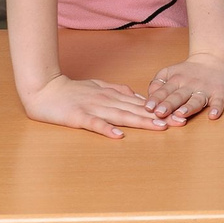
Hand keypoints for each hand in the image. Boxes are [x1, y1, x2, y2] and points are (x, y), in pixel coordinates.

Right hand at [20, 74, 164, 139]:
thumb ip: (117, 91)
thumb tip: (136, 96)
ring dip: (140, 122)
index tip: (179, 115)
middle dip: (158, 117)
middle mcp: (106, 99)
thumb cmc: (71, 91)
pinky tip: (118, 136)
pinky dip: (106, 129)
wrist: (45, 89)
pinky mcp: (78, 116)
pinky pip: (94, 123)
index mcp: (112, 94)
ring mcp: (93, 107)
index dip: (160, 110)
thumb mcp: (98, 86)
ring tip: (158, 128)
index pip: (140, 103)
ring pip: (121, 115)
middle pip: (136, 109)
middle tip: (178, 123)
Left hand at [143, 51, 223, 122]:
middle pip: (178, 96)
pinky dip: (217, 109)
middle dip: (168, 104)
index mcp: (176, 79)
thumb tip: (148, 98)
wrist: (216, 57)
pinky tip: (213, 115)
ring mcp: (205, 89)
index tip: (148, 107)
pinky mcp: (219, 93)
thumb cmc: (189, 71)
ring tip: (181, 114)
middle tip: (159, 112)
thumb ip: (158, 83)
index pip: (164, 90)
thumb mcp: (171, 72)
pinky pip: (219, 102)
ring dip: (189, 107)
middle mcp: (189, 84)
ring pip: (196, 100)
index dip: (156, 99)